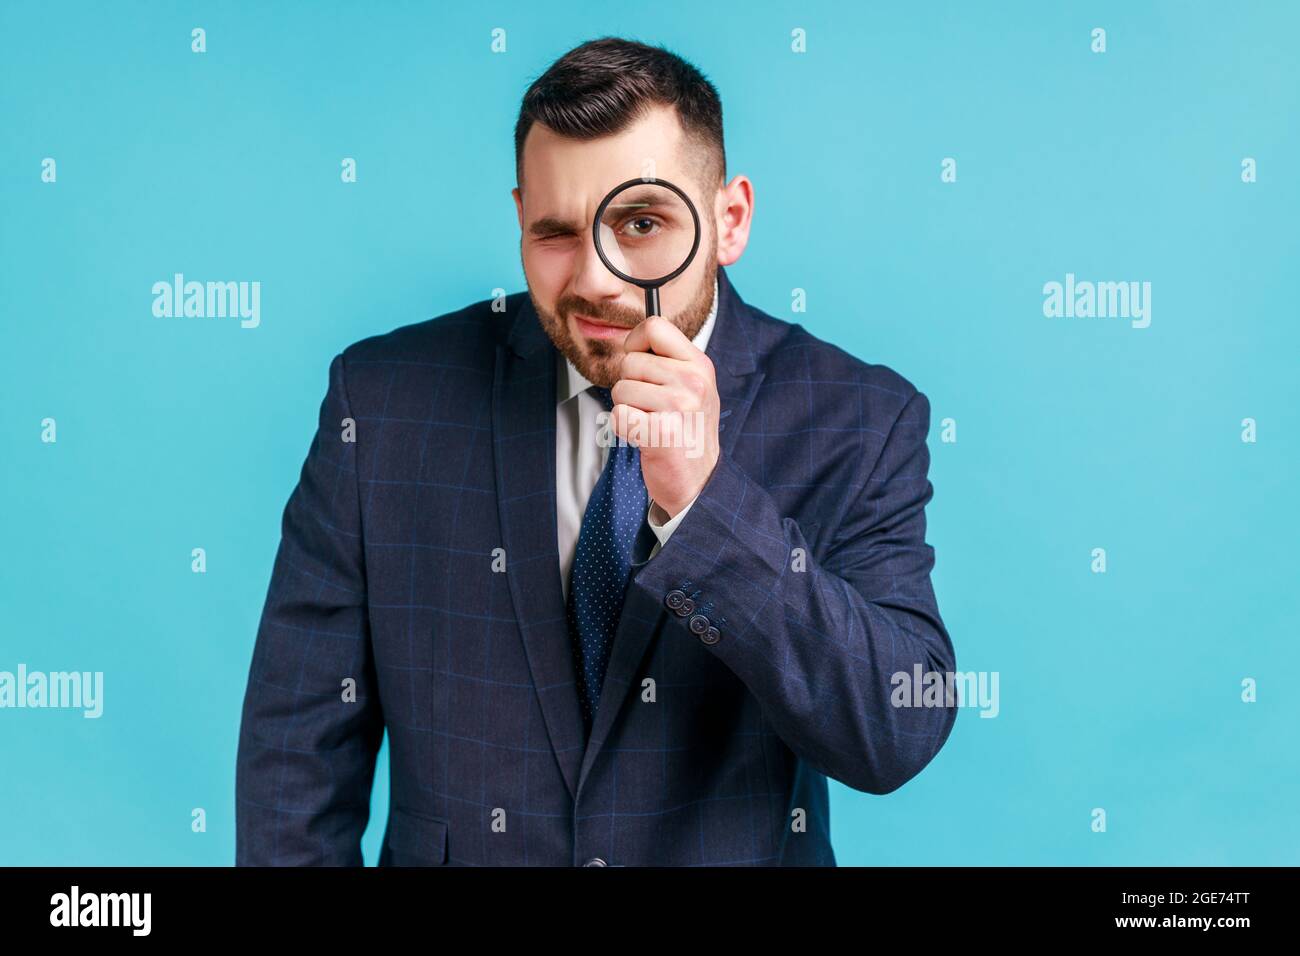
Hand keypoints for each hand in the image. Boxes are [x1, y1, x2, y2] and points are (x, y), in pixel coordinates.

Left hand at [610, 315, 720, 517]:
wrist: (699, 481)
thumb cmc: (687, 431)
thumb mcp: (692, 387)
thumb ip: (667, 360)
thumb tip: (631, 339)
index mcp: (700, 365)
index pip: (654, 326)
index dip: (635, 343)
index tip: (639, 363)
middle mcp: (692, 382)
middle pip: (630, 362)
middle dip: (630, 385)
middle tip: (652, 408)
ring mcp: (678, 406)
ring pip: (621, 390)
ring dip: (628, 409)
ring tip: (651, 423)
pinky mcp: (660, 432)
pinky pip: (617, 416)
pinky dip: (624, 429)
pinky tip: (644, 437)